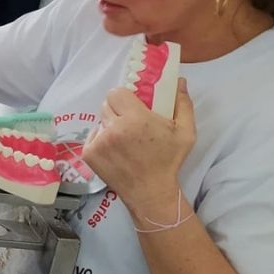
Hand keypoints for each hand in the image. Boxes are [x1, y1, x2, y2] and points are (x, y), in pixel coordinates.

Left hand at [82, 79, 194, 211]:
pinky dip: (101, 139)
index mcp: (135, 118)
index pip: (116, 92)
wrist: (150, 192)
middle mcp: (113, 128)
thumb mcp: (185, 132)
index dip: (123, 96)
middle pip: (106, 105)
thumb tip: (179, 81)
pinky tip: (115, 150)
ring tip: (124, 139)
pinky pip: (92, 136)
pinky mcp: (88, 153)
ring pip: (100, 120)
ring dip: (110, 125)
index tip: (132, 105)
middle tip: (129, 122)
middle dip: (117, 109)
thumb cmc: (168, 161)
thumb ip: (182, 104)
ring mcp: (98, 141)